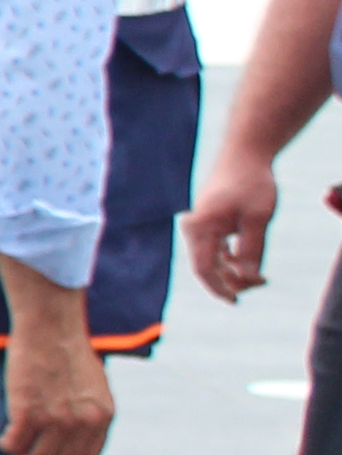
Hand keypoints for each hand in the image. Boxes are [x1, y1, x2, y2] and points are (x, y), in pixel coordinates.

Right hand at [0, 305, 114, 454]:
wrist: (51, 329)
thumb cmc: (68, 351)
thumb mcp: (94, 385)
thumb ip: (89, 411)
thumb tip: (77, 433)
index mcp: (101, 416)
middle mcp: (82, 423)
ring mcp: (55, 419)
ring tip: (16, 454)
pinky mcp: (27, 412)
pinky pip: (15, 444)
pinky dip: (9, 446)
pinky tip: (5, 440)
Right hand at [187, 152, 279, 303]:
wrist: (244, 153)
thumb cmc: (252, 183)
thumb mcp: (258, 218)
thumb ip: (251, 250)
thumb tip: (249, 279)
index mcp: (201, 228)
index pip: (204, 269)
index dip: (219, 289)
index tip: (237, 301)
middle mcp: (193, 228)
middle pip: (206, 266)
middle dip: (230, 281)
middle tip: (261, 283)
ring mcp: (198, 224)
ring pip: (210, 258)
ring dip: (231, 270)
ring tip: (258, 276)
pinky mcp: (206, 220)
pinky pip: (212, 247)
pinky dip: (228, 258)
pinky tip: (244, 260)